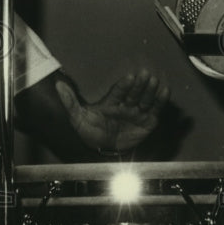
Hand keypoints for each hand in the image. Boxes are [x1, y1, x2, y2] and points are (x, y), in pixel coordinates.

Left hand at [54, 68, 168, 153]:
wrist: (102, 150)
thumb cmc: (90, 131)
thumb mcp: (77, 117)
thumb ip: (70, 102)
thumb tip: (58, 85)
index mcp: (110, 102)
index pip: (119, 91)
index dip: (124, 85)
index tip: (130, 77)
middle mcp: (125, 105)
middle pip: (133, 93)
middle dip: (139, 85)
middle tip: (145, 74)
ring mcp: (137, 112)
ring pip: (145, 99)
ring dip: (150, 90)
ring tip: (155, 81)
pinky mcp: (147, 122)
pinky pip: (155, 110)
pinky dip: (160, 101)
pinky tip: (165, 91)